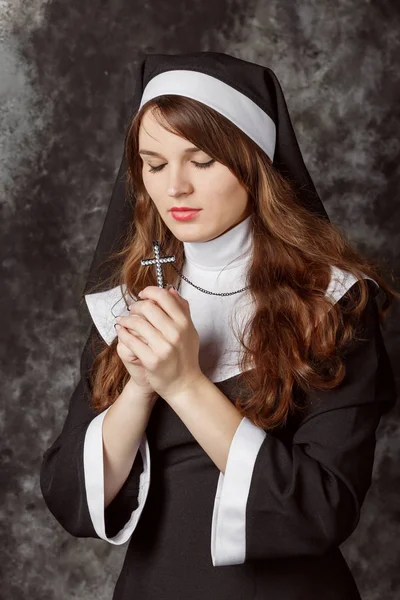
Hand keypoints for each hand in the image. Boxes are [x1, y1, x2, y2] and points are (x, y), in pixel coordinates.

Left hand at [114, 286, 203, 400]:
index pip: (164, 297)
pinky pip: (131, 341)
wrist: (184, 383)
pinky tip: (121, 332)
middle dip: (136, 306)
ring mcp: (164, 347)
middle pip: (148, 307)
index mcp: (184, 323)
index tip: (144, 295)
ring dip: (126, 320)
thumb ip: (182, 309)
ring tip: (123, 321)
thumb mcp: (189, 330)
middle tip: (132, 309)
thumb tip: (170, 290)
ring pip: (137, 323)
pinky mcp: (152, 360)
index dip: (150, 292)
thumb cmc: (186, 356)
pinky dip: (123, 334)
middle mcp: (176, 333)